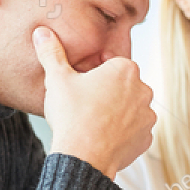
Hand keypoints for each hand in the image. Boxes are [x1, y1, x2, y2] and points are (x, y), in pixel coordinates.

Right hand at [34, 27, 155, 179]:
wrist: (84, 157)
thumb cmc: (72, 115)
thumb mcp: (57, 79)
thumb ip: (51, 53)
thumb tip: (42, 32)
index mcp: (126, 70)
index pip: (111, 63)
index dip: (94, 72)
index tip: (81, 82)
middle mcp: (144, 90)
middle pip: (122, 85)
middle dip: (107, 91)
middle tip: (85, 102)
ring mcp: (147, 116)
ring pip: (130, 108)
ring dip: (116, 112)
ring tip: (93, 120)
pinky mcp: (146, 138)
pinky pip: (134, 131)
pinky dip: (122, 133)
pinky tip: (103, 136)